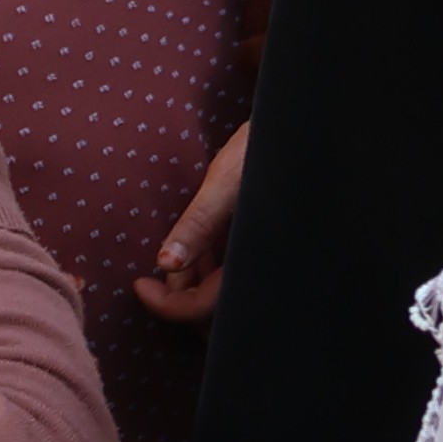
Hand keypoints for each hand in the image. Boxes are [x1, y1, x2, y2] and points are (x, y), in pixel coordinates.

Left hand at [136, 124, 250, 319]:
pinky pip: (234, 276)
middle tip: (159, 277)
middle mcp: (264, 267)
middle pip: (217, 313)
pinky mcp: (265, 249)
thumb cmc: (269, 149)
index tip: (141, 283)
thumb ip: (199, 223)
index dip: (166, 304)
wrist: (302, 128)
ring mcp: (265, 260)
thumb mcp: (228, 181)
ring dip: (195, 285)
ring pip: (224, 296)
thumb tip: (165, 264)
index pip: (203, 307)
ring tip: (179, 257)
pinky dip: (211, 272)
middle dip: (183, 301)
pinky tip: (201, 251)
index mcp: (256, 258)